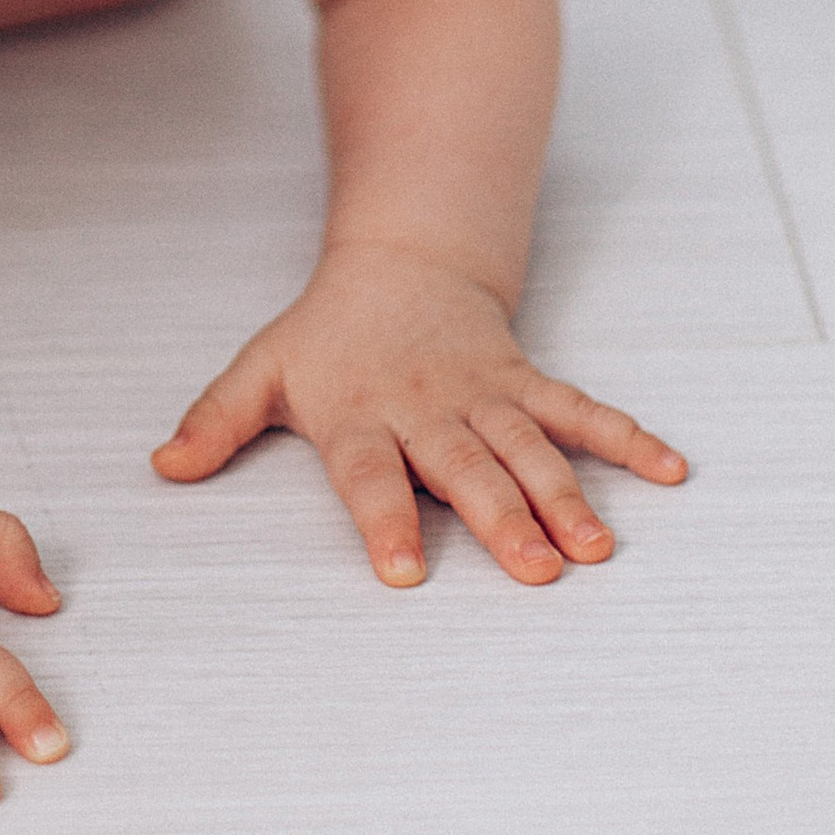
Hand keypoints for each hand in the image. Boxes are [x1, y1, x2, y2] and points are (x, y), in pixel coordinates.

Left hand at [152, 242, 686, 586]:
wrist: (400, 261)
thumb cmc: (326, 333)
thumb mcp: (263, 368)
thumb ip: (217, 419)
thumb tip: (163, 467)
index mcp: (360, 415)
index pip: (370, 475)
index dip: (385, 520)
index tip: (402, 573)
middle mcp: (428, 410)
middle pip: (466, 469)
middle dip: (502, 520)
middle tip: (536, 572)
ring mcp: (484, 395)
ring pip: (529, 447)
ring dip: (567, 495)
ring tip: (597, 548)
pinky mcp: (525, 381)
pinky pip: (581, 411)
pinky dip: (627, 438)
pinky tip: (671, 471)